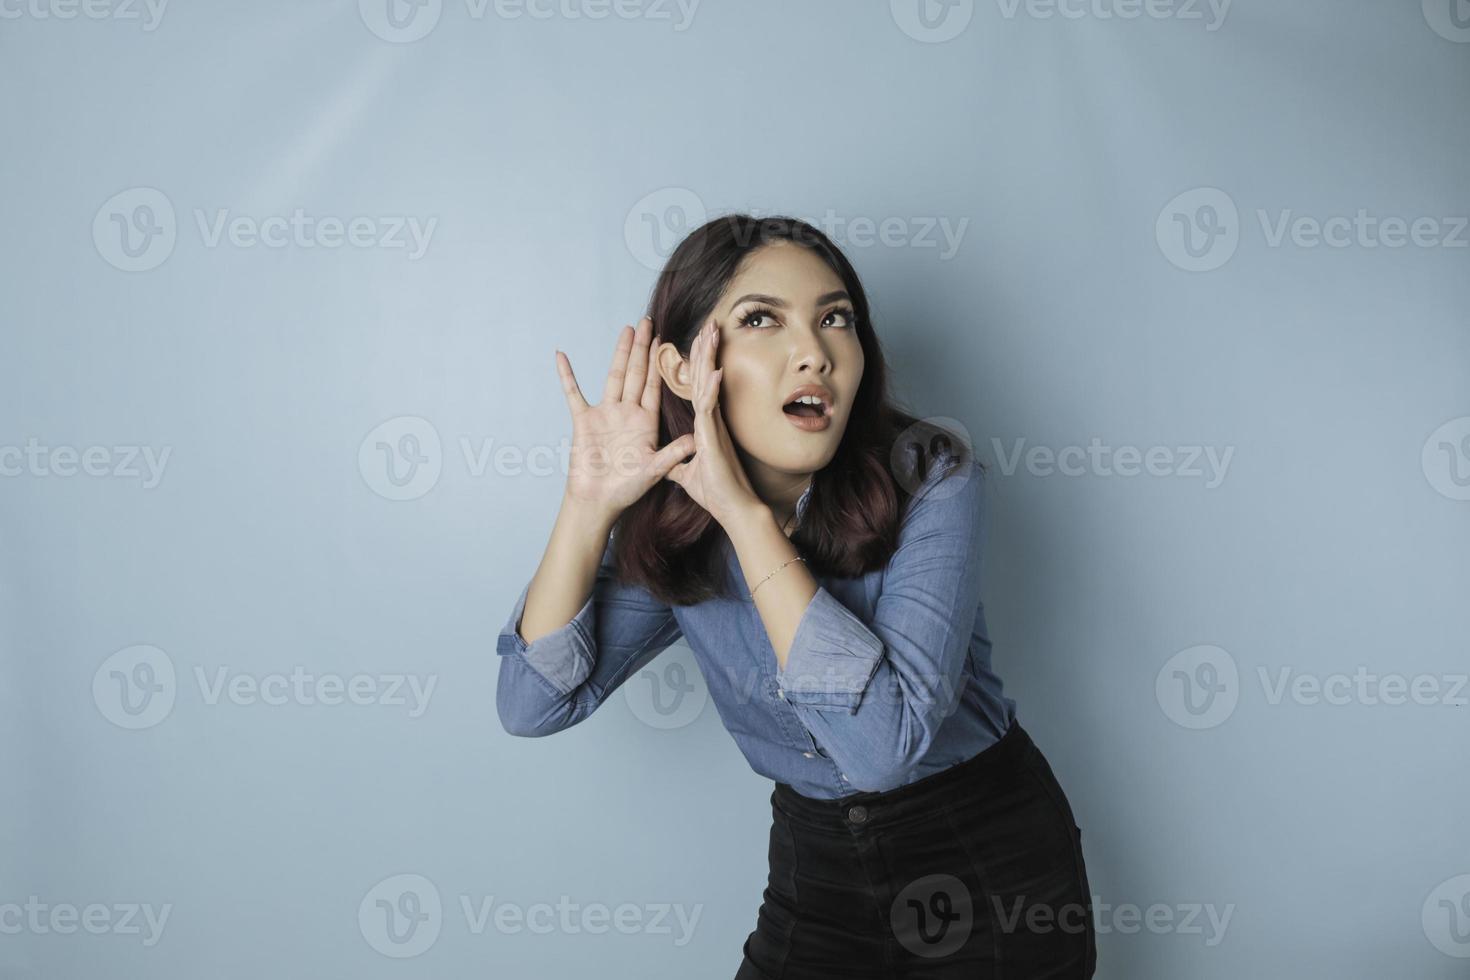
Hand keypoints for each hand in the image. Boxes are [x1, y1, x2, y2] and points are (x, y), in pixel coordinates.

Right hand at [556, 317, 694, 520]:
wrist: (598, 501)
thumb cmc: (627, 490)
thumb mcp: (653, 470)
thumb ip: (672, 454)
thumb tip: (694, 440)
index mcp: (646, 422)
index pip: (655, 385)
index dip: (660, 363)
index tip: (667, 340)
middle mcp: (627, 413)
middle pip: (637, 373)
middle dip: (643, 347)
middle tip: (648, 321)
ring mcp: (605, 414)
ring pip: (613, 376)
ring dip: (619, 353)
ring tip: (626, 330)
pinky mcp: (583, 421)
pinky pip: (573, 393)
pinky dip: (567, 376)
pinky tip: (561, 356)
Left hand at [665, 318, 764, 528]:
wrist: (733, 511)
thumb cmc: (716, 493)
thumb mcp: (684, 474)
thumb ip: (674, 461)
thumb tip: (665, 459)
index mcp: (702, 425)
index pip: (695, 388)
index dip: (694, 365)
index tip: (695, 342)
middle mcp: (708, 420)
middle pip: (702, 378)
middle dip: (704, 351)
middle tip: (708, 324)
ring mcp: (712, 426)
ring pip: (707, 385)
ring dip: (708, 358)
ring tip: (711, 332)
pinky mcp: (713, 438)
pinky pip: (710, 408)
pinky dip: (711, 389)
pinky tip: (712, 370)